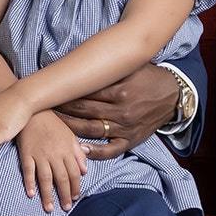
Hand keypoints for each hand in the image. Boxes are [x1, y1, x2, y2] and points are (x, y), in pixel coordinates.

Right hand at [15, 111, 87, 212]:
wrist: (34, 110)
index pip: (74, 173)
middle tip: (65, 208)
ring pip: (45, 178)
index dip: (75, 187)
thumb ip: (78, 153)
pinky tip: (31, 193)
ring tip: (49, 208)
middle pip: (61, 179)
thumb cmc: (53, 124)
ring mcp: (39, 154)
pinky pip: (28, 170)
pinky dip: (29, 182)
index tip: (75, 198)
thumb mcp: (70, 135)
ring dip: (47, 195)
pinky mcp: (26, 153)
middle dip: (64, 195)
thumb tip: (85, 171)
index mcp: (66, 150)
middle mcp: (54, 154)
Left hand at [55, 63, 177, 159]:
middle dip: (61, 109)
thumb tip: (77, 63)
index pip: (84, 92)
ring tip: (52, 125)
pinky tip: (79, 150)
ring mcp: (125, 127)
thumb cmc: (148, 76)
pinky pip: (110, 150)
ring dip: (69, 128)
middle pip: (83, 111)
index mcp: (119, 90)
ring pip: (90, 129)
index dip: (64, 92)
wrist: (174, 96)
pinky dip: (94, 152)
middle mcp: (121, 111)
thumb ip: (107, 69)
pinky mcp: (131, 140)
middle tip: (41, 107)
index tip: (48, 91)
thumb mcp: (130, 67)